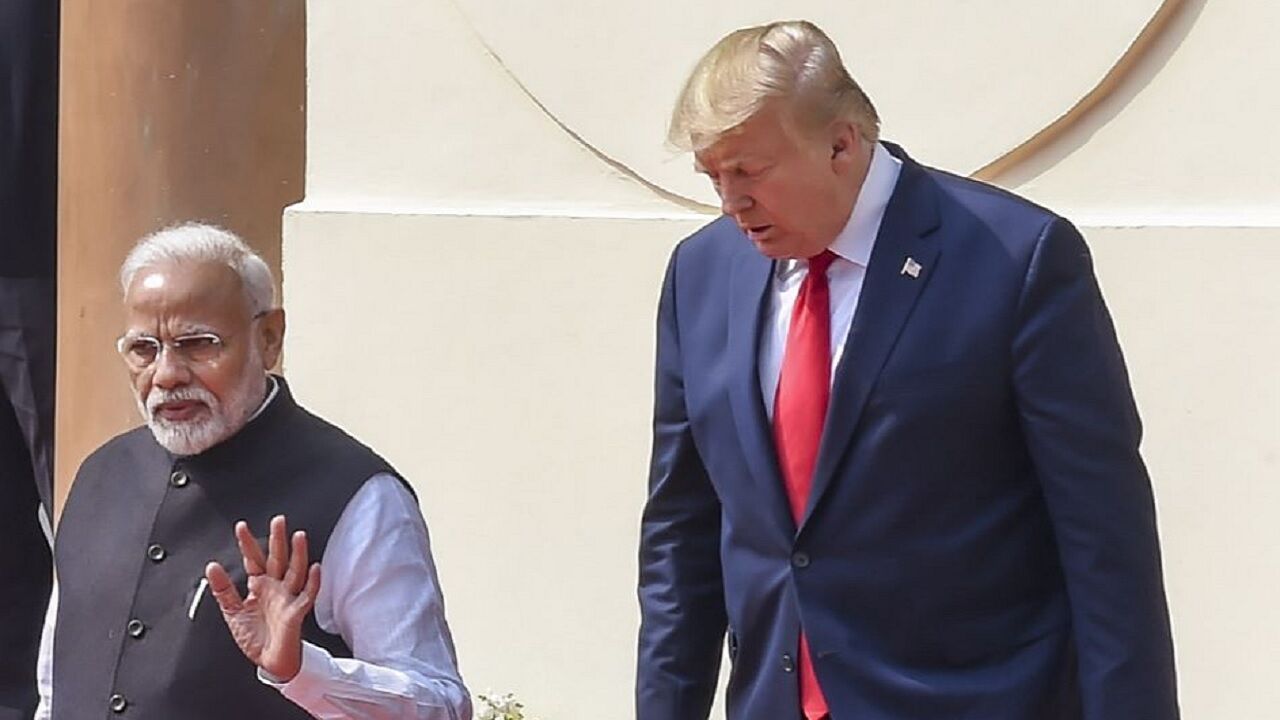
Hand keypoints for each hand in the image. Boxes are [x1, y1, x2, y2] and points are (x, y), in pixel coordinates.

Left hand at [205, 515, 320, 681]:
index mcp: (260, 586)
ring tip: (298, 536)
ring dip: (298, 554)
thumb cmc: (256, 637)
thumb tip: (212, 567)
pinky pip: (307, 595)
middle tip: (278, 520)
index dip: (248, 544)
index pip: (254, 559)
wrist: (270, 661)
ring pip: (295, 571)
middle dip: (277, 540)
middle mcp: (276, 588)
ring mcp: (287, 598)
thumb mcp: (232, 612)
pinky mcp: (296, 612)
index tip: (241, 527)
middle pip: (278, 559)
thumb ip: (223, 589)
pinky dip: (313, 582)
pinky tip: (314, 569)